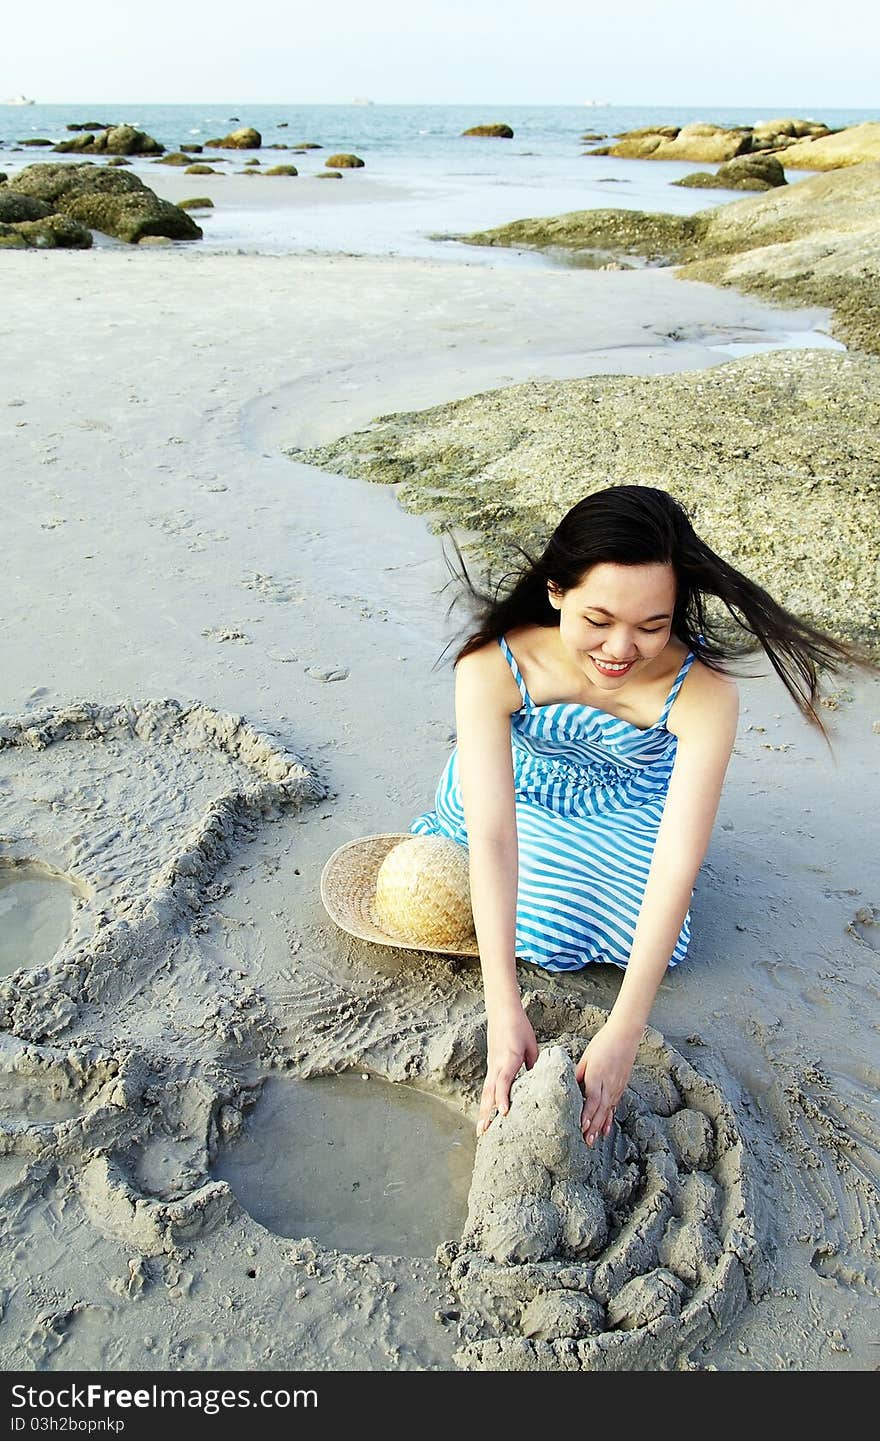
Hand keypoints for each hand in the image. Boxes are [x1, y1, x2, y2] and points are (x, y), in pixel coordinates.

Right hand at [477, 1008, 538, 1136]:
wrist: (502, 1010)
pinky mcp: (491, 1065)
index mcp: (510, 1057)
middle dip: (486, 1112)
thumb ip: (534, 1066)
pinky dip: (485, 1101)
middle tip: (483, 1132)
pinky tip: (485, 1113)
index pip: (504, 1080)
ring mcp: (492, 1065)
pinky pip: (487, 1086)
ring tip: (481, 1130)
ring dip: (483, 1111)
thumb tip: (539, 1085)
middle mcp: (497, 1063)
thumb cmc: (520, 1027)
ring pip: (486, 1091)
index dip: (503, 1097)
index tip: (504, 1113)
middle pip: (490, 1091)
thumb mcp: (533, 1046)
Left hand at [575, 1019, 640, 1146]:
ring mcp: (616, 1087)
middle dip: (593, 1127)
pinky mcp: (621, 1087)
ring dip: (601, 1126)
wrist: (625, 1036)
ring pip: (608, 1110)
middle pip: (600, 1109)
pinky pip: (614, 1106)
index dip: (588, 1114)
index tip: (582, 1126)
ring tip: (594, 1140)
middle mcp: (608, 1084)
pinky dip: (610, 1118)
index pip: (592, 1099)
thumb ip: (578, 1073)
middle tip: (586, 1141)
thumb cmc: (603, 1044)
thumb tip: (569, 1087)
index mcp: (597, 1075)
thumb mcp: (586, 1057)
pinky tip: (606, 1129)